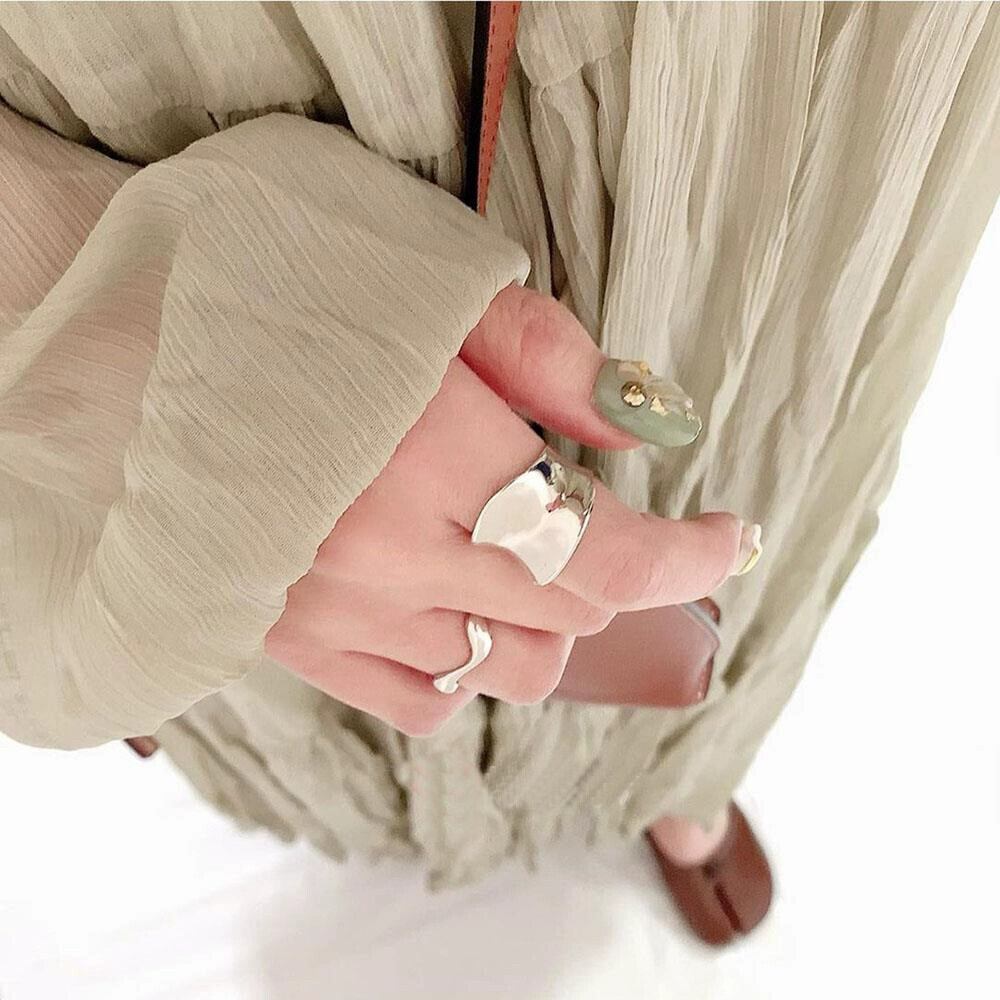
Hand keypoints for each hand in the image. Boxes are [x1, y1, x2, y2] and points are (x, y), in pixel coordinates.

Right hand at [264, 285, 750, 734]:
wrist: (112, 342)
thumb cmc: (266, 285)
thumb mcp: (424, 281)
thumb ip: (549, 359)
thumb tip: (647, 425)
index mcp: (430, 455)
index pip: (606, 552)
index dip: (689, 553)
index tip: (730, 536)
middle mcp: (386, 557)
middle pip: (568, 614)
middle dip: (615, 564)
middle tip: (604, 508)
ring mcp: (336, 614)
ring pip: (507, 670)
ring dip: (546, 614)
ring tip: (518, 546)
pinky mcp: (292, 643)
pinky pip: (422, 699)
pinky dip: (468, 663)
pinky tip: (454, 600)